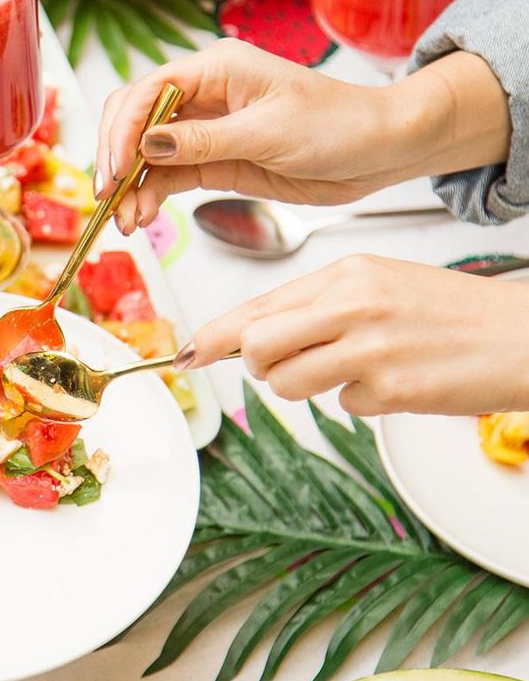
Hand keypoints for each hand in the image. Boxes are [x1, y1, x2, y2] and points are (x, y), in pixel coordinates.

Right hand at [94, 41, 509, 232]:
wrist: (378, 151)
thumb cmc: (338, 124)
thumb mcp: (268, 132)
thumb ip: (203, 140)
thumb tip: (147, 144)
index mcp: (217, 69)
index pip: (148, 91)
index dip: (122, 130)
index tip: (115, 170)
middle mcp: (203, 96)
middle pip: (135, 119)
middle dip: (116, 157)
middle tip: (109, 197)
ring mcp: (205, 130)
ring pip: (146, 154)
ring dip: (130, 186)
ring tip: (127, 221)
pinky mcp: (213, 161)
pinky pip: (168, 177)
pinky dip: (150, 197)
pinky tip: (142, 218)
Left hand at [174, 254, 528, 415]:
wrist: (522, 334)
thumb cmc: (447, 311)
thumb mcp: (377, 285)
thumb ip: (315, 306)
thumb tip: (252, 335)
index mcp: (346, 273)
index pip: (259, 305)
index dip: (215, 334)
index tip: (186, 352)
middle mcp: (353, 305)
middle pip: (260, 346)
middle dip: (260, 366)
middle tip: (287, 366)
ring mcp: (371, 347)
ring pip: (290, 383)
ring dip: (310, 387)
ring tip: (354, 369)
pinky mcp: (392, 389)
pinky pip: (344, 406)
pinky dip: (362, 401)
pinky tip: (396, 381)